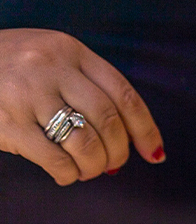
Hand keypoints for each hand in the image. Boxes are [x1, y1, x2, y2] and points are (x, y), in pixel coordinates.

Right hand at [0, 28, 163, 184]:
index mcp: (68, 50)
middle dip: (119, 151)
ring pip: (85, 143)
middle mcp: (49, 67)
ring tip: (88, 170)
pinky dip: (69, 174)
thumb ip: (85, 87)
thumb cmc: (10, 69)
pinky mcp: (7, 122)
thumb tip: (127, 143)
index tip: (154, 153)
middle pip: (108, 120)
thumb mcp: (49, 60)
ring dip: (95, 166)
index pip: (123, 93)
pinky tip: (65, 173)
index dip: (145, 128)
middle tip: (113, 164)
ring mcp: (26, 93)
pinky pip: (55, 159)